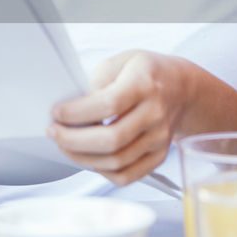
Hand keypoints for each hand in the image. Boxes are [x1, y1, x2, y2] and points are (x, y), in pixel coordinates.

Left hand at [47, 50, 194, 185]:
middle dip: (73, 140)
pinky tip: (90, 158)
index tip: (56, 113)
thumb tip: (76, 107)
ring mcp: (159, 138)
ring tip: (66, 146)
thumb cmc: (147, 72)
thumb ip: (98, 80)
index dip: (76, 113)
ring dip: (83, 158)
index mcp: (144, 84)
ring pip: (117, 162)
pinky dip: (103, 172)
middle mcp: (155, 113)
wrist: (181, 88)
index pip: (107, 105)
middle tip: (54, 132)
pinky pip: (128, 176)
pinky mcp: (159, 155)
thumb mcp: (122, 60)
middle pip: (111, 140)